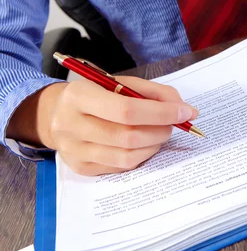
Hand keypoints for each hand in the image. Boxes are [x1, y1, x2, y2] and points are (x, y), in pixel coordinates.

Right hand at [7, 77, 197, 175]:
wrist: (55, 114)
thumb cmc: (96, 95)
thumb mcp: (119, 82)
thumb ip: (152, 92)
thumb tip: (184, 109)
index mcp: (79, 96)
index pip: (127, 110)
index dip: (161, 113)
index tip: (186, 112)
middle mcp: (71, 125)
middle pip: (128, 136)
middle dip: (161, 130)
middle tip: (175, 124)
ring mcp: (73, 150)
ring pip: (127, 156)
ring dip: (155, 145)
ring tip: (161, 133)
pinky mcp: (80, 168)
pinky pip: (121, 166)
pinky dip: (142, 155)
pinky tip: (145, 144)